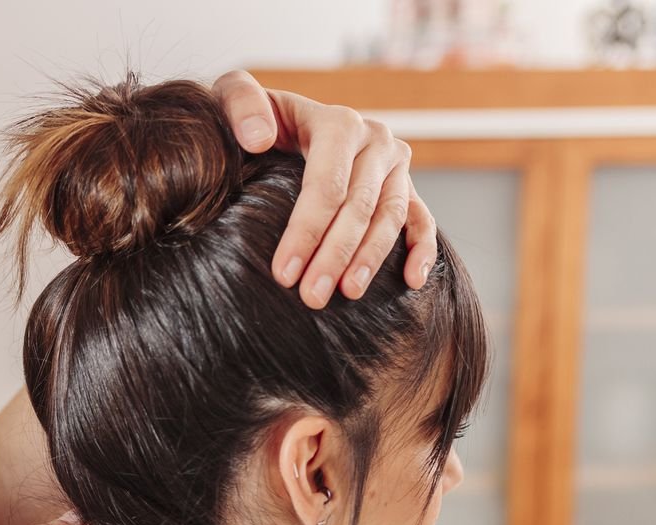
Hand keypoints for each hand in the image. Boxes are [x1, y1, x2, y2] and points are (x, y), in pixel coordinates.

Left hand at [212, 70, 437, 308]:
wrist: (275, 122)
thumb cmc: (251, 119)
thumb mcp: (234, 97)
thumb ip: (240, 104)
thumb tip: (259, 138)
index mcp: (338, 122)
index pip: (327, 185)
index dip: (306, 230)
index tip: (283, 273)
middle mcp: (374, 140)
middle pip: (360, 206)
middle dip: (334, 255)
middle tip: (311, 297)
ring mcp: (394, 165)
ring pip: (390, 217)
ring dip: (370, 260)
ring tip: (346, 295)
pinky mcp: (404, 186)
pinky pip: (421, 218)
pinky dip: (422, 249)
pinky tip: (412, 282)